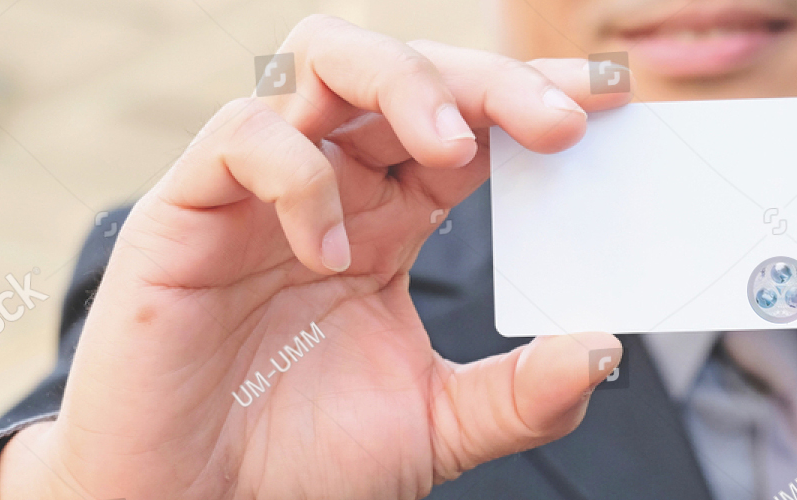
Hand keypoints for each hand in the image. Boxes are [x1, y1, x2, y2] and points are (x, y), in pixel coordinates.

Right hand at [0, 15, 629, 499]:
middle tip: (560, 122)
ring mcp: (257, 192)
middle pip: (406, 70)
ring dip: (403, 83)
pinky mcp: (185, 211)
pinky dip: (299, 178)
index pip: (468, 124)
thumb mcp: (435, 427)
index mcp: (389, 220)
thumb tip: (604, 351)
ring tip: (456, 148)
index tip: (611, 103)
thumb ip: (520, 394)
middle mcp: (329, 188)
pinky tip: (328, 254)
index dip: (531, 97)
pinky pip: (244, 137)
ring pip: (322, 60)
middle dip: (489, 78)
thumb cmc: (296, 462)